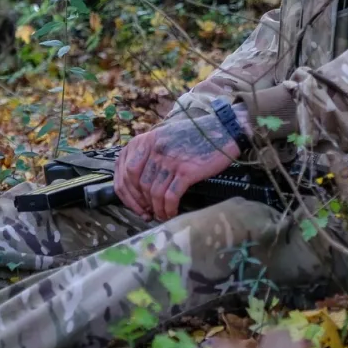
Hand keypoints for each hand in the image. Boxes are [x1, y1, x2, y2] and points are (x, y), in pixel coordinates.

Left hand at [113, 114, 241, 220]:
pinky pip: (170, 196)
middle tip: (147, 214)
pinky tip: (172, 213)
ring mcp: (169, 160)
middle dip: (139, 204)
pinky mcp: (185, 171)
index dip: (127, 194)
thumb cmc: (193, 137)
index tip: (135, 205)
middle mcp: (153, 149)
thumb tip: (137, 185)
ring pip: (153, 193)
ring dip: (156, 209)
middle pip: (137, 184)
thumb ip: (147, 154)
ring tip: (161, 215)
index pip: (124, 172)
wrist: (222, 131)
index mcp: (144, 141)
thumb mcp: (163, 137)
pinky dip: (168, 209)